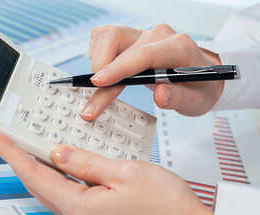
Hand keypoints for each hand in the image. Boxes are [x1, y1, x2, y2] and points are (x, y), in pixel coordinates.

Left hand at [0, 130, 213, 214]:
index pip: (34, 175)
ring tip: (38, 146)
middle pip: (40, 185)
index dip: (12, 153)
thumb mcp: (126, 173)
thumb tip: (59, 154)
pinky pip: (71, 197)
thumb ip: (87, 163)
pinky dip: (64, 178)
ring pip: (54, 191)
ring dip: (43, 169)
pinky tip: (69, 165)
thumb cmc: (168, 208)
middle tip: (11, 140)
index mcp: (82, 208)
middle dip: (22, 160)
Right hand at [81, 24, 222, 117]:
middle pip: (116, 41)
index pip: (143, 54)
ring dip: (97, 61)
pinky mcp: (130, 37)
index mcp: (177, 47)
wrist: (199, 75)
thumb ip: (179, 98)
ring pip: (106, 35)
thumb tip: (160, 96)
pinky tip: (106, 73)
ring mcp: (142, 34)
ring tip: (103, 85)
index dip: (117, 68)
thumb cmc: (199, 86)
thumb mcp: (197, 100)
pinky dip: (97, 55)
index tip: (99, 83)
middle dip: (100, 73)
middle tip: (95, 101)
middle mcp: (157, 36)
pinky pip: (104, 37)